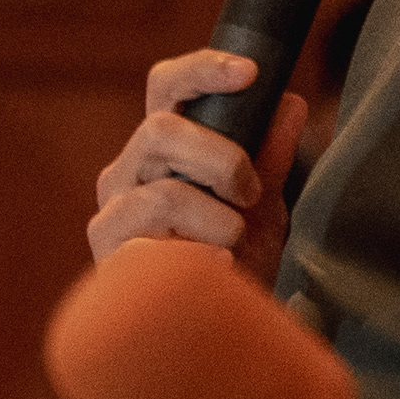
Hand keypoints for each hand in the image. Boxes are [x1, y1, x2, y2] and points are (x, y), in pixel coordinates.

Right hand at [90, 52, 309, 290]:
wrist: (216, 328)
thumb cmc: (236, 258)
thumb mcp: (264, 205)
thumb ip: (271, 155)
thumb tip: (290, 103)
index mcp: (162, 147)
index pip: (167, 87)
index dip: (203, 70)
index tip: (250, 73)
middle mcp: (128, 171)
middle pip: (161, 130)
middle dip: (221, 157)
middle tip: (251, 191)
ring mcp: (113, 213)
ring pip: (163, 192)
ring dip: (215, 217)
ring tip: (233, 241)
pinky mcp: (109, 256)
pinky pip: (153, 244)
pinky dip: (197, 252)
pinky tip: (217, 265)